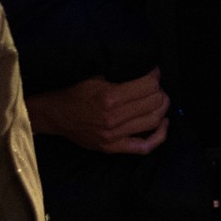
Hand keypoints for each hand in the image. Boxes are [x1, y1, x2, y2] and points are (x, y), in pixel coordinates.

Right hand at [26, 70, 170, 154]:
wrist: (57, 116)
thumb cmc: (76, 93)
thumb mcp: (96, 76)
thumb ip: (121, 76)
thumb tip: (145, 72)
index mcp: (109, 97)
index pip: (148, 86)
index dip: (155, 77)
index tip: (154, 72)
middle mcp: (113, 118)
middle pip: (154, 103)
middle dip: (159, 91)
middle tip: (156, 86)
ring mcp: (114, 136)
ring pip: (153, 122)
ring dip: (162, 108)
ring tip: (159, 100)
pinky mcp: (112, 148)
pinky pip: (144, 147)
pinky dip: (159, 136)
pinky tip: (163, 123)